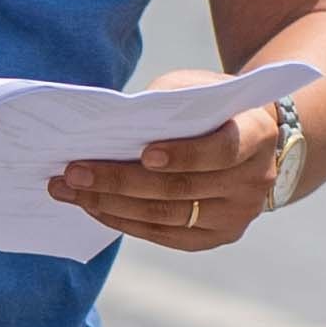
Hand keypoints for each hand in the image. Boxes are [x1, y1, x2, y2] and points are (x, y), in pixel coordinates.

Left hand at [52, 105, 279, 250]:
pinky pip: (163, 234)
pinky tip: (92, 205)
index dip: (184, 155)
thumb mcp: (197, 90)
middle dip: (120, 180)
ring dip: (110, 204)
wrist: (249, 140)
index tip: (144, 153)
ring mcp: (237, 215)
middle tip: (73, 171)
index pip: (222, 150)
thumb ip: (166, 104)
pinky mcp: (216, 236)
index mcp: (257, 136)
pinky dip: (123, 220)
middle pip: (181, 188)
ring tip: (68, 190)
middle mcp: (253, 181)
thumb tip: (109, 126)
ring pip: (166, 215)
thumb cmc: (210, 107)